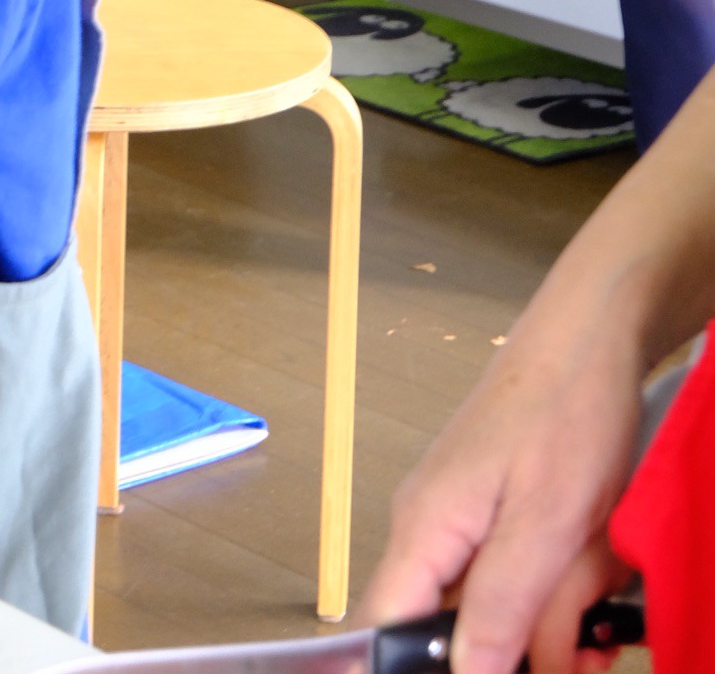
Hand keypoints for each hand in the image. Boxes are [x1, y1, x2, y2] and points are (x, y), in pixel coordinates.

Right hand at [365, 328, 642, 673]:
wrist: (585, 344)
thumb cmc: (563, 412)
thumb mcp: (547, 523)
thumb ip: (503, 604)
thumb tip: (469, 672)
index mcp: (425, 529)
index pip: (383, 624)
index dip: (409, 664)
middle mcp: (428, 528)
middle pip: (450, 626)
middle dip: (519, 650)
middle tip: (581, 644)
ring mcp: (458, 521)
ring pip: (490, 607)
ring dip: (548, 619)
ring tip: (599, 603)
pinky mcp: (489, 516)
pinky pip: (510, 577)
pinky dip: (554, 592)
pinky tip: (593, 584)